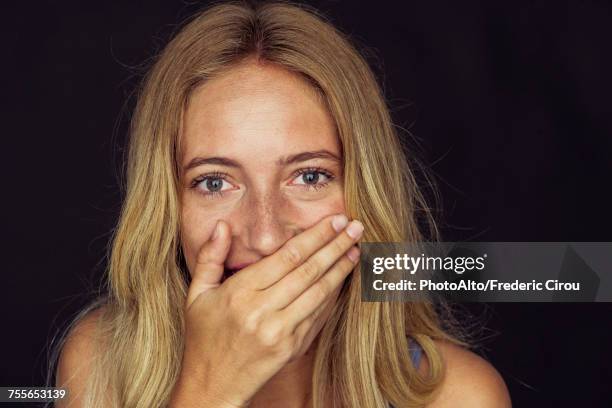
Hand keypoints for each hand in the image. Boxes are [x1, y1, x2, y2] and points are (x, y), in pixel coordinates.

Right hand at [169, 214, 362, 406]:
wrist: (212, 387)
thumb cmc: (204, 338)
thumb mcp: (197, 295)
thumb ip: (210, 258)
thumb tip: (223, 226)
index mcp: (240, 293)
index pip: (287, 256)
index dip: (315, 236)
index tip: (333, 220)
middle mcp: (262, 311)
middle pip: (308, 271)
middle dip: (335, 246)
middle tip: (356, 227)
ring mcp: (280, 332)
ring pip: (319, 292)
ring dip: (341, 269)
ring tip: (356, 249)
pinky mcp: (292, 348)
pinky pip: (318, 315)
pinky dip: (333, 295)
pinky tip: (342, 279)